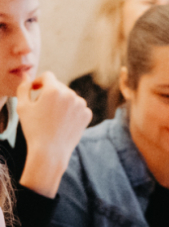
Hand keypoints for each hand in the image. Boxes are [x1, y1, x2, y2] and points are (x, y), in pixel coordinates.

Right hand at [15, 72, 90, 198]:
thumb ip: (24, 88)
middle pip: (59, 86)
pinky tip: (62, 122)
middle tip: (41, 108)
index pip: (48, 76)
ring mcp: (81, 104)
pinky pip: (77, 108)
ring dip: (61, 102)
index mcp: (54, 89)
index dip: (39, 81)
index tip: (35, 90)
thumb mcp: (22, 107)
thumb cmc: (33, 129)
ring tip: (52, 117)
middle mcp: (70, 94)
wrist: (50, 151)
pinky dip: (70, 112)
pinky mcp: (87, 114)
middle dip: (50, 93)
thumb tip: (27, 76)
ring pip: (69, 97)